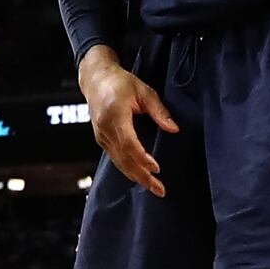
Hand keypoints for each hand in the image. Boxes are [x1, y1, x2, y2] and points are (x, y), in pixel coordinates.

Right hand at [77, 52, 175, 197]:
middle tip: (159, 189)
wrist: (95, 79)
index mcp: (114, 115)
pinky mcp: (101, 139)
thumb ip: (159, 111)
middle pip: (123, 158)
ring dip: (136, 176)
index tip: (156, 168)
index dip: (142, 157)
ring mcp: (101, 135)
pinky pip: (115, 158)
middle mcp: (105, 128)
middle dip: (142, 175)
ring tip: (153, 188)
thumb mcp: (144, 91)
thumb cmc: (120, 82)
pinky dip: (127, 169)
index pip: (128, 142)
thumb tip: (174, 129)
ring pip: (118, 161)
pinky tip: (139, 176)